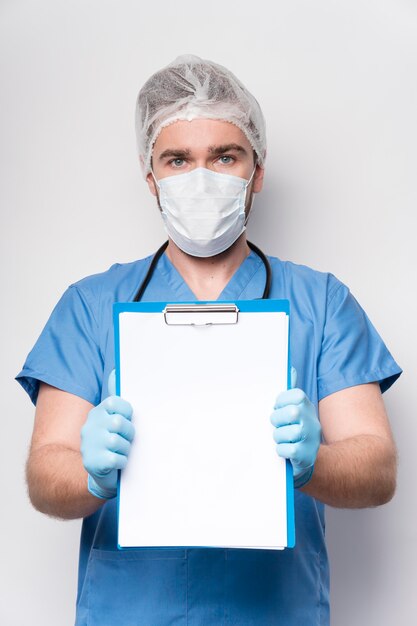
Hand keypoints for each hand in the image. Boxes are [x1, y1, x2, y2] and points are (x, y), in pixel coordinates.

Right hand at [81, 370, 134, 498]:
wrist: (94, 473)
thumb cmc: (109, 443)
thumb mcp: (110, 419)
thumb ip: (116, 399)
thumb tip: (115, 371)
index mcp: (97, 413)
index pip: (116, 403)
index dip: (127, 413)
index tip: (126, 420)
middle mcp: (90, 426)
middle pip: (119, 423)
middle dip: (128, 434)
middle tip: (126, 440)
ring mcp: (89, 444)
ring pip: (119, 442)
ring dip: (125, 450)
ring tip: (120, 452)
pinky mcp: (93, 462)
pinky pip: (118, 459)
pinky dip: (122, 462)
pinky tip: (116, 463)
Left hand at [270, 368, 320, 487]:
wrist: (311, 459)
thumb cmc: (297, 430)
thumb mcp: (297, 410)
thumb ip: (291, 392)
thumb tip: (290, 369)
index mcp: (307, 407)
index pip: (296, 396)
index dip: (282, 402)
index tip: (278, 408)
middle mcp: (312, 421)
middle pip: (291, 413)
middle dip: (277, 420)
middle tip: (278, 424)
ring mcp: (310, 439)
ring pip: (285, 433)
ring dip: (278, 437)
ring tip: (283, 439)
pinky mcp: (305, 455)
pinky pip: (285, 449)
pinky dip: (281, 450)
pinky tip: (286, 450)